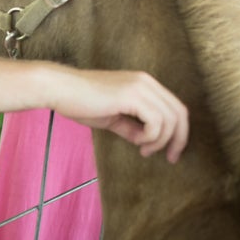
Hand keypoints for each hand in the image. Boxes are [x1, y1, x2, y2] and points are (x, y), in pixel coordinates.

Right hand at [50, 69, 188, 163]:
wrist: (59, 89)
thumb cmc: (79, 101)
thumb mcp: (110, 116)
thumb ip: (130, 126)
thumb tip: (144, 140)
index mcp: (142, 83)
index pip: (174, 106)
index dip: (178, 131)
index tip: (169, 151)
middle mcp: (146, 82)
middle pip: (180, 112)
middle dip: (179, 139)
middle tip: (171, 158)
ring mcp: (140, 87)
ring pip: (171, 118)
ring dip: (160, 140)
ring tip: (143, 149)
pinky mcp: (131, 96)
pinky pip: (156, 121)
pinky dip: (150, 136)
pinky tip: (136, 141)